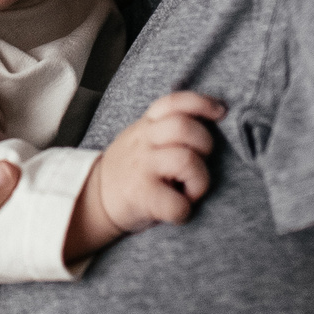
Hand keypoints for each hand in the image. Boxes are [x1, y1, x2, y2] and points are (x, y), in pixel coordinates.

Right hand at [71, 91, 222, 256]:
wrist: (93, 200)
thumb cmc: (130, 170)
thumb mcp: (142, 137)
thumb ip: (166, 126)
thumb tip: (212, 115)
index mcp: (147, 125)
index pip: (174, 102)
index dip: (201, 103)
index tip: (220, 112)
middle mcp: (144, 141)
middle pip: (184, 127)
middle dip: (205, 144)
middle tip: (200, 162)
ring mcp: (142, 167)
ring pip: (186, 161)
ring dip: (199, 180)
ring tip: (190, 191)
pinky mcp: (141, 196)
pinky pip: (177, 203)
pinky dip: (184, 211)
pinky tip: (177, 211)